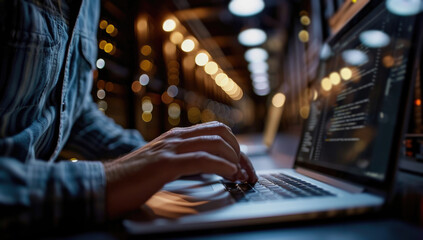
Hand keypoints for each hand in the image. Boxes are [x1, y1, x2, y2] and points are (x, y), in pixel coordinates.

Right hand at [103, 121, 256, 217]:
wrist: (103, 184)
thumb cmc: (133, 179)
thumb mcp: (164, 163)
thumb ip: (183, 159)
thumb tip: (209, 166)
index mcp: (178, 137)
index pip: (216, 131)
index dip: (236, 147)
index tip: (245, 167)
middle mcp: (176, 137)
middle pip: (221, 132)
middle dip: (240, 152)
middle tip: (246, 172)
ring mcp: (170, 148)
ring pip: (214, 142)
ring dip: (234, 159)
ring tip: (240, 175)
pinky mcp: (164, 164)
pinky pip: (200, 159)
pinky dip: (220, 165)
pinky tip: (228, 174)